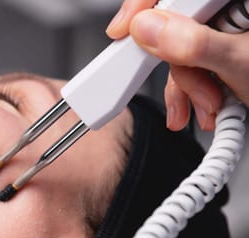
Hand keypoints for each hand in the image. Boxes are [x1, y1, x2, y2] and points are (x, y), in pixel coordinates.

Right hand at [107, 0, 248, 130]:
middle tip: (183, 88)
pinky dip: (187, 92)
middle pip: (170, 26)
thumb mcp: (240, 63)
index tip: (120, 33)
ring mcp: (219, 32)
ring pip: (176, 52)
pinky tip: (204, 106)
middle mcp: (221, 11)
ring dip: (184, 89)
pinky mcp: (214, 52)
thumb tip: (146, 29)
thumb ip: (193, 43)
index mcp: (228, 0)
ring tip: (208, 106)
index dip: (140, 8)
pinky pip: (185, 66)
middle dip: (173, 67)